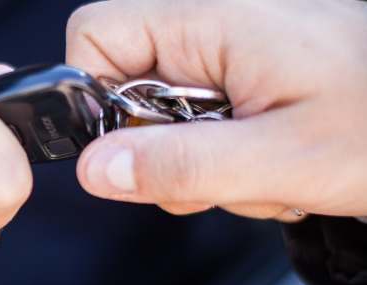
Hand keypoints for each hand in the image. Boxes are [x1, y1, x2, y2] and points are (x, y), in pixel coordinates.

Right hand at [66, 0, 366, 220]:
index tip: (134, 145)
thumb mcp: (282, 159)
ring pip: (162, 112)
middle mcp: (215, 25)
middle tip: (219, 170)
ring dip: (200, 160)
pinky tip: (272, 162)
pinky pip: (199, 121)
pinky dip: (226, 156)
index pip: (95, 34)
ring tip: (262, 168)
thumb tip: (96, 169)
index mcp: (213, 20)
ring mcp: (232, 51)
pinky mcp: (247, 75)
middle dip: (160, 146)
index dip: (95, 95)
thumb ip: (179, 164)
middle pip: (124, 81)